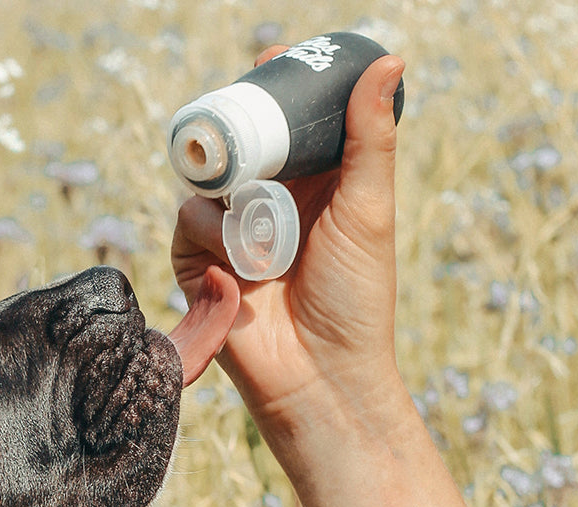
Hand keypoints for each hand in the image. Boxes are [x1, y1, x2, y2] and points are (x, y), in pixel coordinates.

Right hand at [171, 50, 405, 440]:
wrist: (318, 374)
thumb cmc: (355, 298)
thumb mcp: (367, 209)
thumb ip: (370, 137)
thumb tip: (389, 60)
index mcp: (311, 184)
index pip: (286, 123)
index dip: (276, 92)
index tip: (270, 61)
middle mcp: (267, 203)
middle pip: (238, 143)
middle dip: (237, 133)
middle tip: (244, 128)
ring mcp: (231, 234)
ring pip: (208, 181)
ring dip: (231, 200)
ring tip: (266, 241)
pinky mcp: (200, 266)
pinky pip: (188, 224)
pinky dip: (209, 239)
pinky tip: (234, 272)